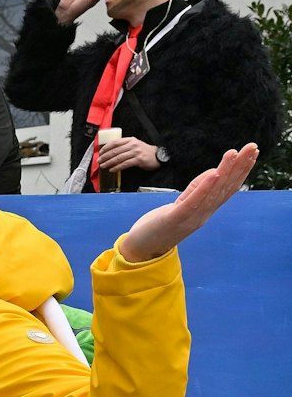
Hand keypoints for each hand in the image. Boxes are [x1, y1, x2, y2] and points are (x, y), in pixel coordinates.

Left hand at [96, 135, 161, 172]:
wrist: (158, 155)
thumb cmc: (144, 151)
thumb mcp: (134, 145)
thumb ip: (124, 146)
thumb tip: (110, 152)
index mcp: (130, 140)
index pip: (115, 142)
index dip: (106, 147)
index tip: (100, 152)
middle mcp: (133, 144)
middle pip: (115, 150)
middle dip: (105, 156)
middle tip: (99, 161)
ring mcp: (136, 152)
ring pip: (118, 158)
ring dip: (109, 163)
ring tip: (103, 166)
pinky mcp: (139, 159)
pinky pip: (125, 164)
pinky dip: (117, 167)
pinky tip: (112, 170)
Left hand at [118, 143, 258, 262]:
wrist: (142, 249)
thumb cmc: (160, 226)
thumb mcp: (181, 204)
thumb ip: (196, 190)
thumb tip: (214, 172)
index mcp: (205, 209)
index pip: (228, 188)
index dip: (242, 170)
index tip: (253, 153)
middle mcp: (203, 213)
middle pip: (225, 187)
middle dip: (240, 166)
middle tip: (252, 147)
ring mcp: (191, 217)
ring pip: (212, 192)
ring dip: (225, 171)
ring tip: (234, 153)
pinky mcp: (175, 219)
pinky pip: (192, 202)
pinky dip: (204, 188)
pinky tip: (214, 174)